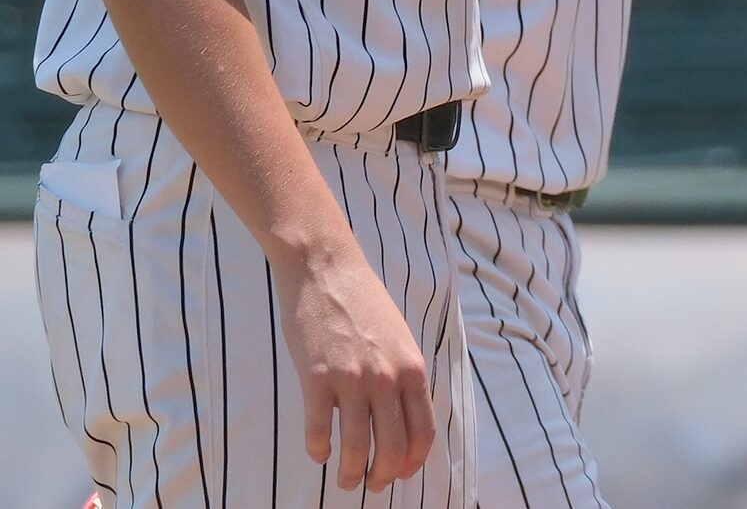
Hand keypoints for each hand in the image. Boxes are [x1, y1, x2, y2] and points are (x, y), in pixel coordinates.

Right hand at [276, 241, 435, 487]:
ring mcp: (352, 379)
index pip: (423, 430)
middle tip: (372, 484)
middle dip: (384, 474)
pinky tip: (318, 454)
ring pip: (357, 445)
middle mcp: (387, 378)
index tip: (402, 474)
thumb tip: (404, 417)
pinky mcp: (316, 378)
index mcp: (412, 369)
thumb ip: (403, 376)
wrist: (327, 270)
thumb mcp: (400, 339)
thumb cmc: (364, 304)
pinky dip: (319, 449)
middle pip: (393, 445)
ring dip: (351, 472)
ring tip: (345, 480)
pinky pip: (319, 429)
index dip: (413, 461)